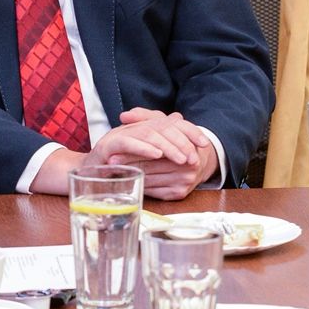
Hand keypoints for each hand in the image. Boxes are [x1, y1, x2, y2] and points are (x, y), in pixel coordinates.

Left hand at [103, 108, 217, 198]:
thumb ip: (144, 116)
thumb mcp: (164, 124)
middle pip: (150, 164)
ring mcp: (184, 180)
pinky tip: (128, 180)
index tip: (113, 152)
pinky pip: (153, 190)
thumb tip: (125, 115)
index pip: (154, 148)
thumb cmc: (175, 140)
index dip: (132, 150)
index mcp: (186, 145)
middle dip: (128, 163)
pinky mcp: (179, 193)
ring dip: (131, 175)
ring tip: (113, 171)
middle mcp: (188, 165)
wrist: (199, 161)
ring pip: (150, 178)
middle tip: (109, 162)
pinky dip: (139, 185)